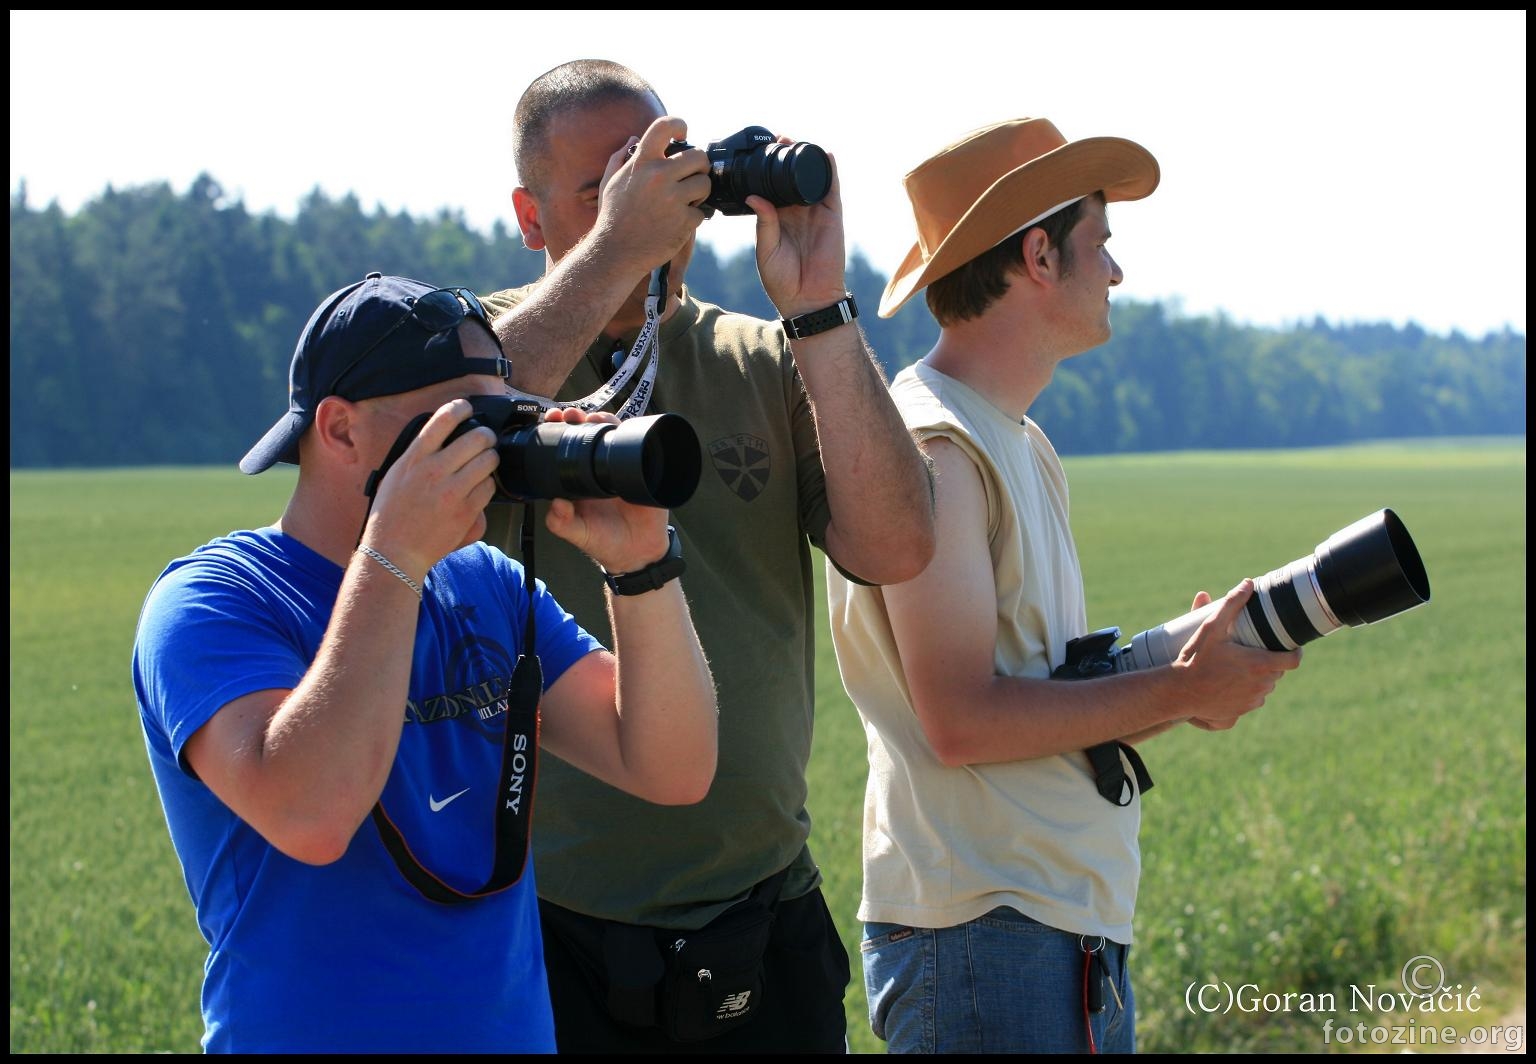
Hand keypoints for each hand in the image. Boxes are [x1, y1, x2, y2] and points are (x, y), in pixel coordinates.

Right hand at [364, 398, 499, 575]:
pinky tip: (479, 488)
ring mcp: (452, 490)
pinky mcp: (466, 510)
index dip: (461, 407)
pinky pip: (489, 487)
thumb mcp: (396, 474)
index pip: (443, 419)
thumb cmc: (391, 514)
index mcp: (414, 458)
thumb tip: (442, 438)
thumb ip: (419, 455)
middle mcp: (434, 470)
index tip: (467, 407)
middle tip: (485, 440)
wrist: (394, 550)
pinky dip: (488, 485)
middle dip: (486, 435)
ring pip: (489, 460)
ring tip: (485, 463)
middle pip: (477, 437)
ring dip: (490, 458)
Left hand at [537, 407, 671, 571]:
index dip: (557, 431)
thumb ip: (562, 523)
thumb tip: (555, 503)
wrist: (637, 555)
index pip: (565, 448)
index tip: (550, 420)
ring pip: (613, 435)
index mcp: (577, 480)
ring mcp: (621, 468)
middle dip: (579, 418)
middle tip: (571, 414)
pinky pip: (639, 447)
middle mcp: (598, 470)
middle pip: (588, 434)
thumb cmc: (604, 543)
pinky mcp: (643, 471)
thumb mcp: (578, 535)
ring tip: (596, 417)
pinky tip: (625, 427)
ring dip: (604, 420)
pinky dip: (633, 433)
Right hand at [592, 116, 710, 274]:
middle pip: (699, 156)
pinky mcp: (684, 221)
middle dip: (699, 167)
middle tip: (691, 177)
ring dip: (700, 193)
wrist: (615, 253)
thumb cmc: (612, 217)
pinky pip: (702, 212)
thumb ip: (621, 158)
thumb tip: (634, 139)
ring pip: (706, 183)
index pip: (665, 126)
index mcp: (641, 162)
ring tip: (686, 201)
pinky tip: (678, 223)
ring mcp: (673, 199)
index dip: (679, 125)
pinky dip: (693, 218)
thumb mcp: (610, 183)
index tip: (683, 133)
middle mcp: (659, 176)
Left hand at [747, 140, 848, 318]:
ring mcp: (816, 213)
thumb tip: (753, 195)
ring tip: (794, 139)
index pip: (772, 188)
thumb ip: (763, 222)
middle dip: (786, 156)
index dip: (767, 170)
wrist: (808, 301)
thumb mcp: (766, 250)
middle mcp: (796, 212)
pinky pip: (832, 189)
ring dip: (805, 158)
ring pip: (811, 178)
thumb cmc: (783, 281)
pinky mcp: (833, 216)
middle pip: (791, 178)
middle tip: (776, 138)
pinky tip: (824, 153)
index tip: (758, 152)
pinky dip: (830, 170)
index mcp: (777, 219)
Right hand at [1174, 579, 1302, 730]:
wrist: (1178, 692)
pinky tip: (1230, 683)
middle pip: (1277, 671)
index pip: (1294, 660)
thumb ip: (1231, 604)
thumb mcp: (1211, 627)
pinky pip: (1252, 700)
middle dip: (1269, 661)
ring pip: (1265, 685)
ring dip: (1258, 677)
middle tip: (1252, 650)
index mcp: (1260, 664)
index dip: (1294, 651)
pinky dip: (1246, 691)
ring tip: (1239, 667)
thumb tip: (1248, 583)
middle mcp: (1261, 685)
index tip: (1288, 645)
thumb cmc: (1195, 659)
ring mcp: (1252, 701)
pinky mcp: (1241, 712)